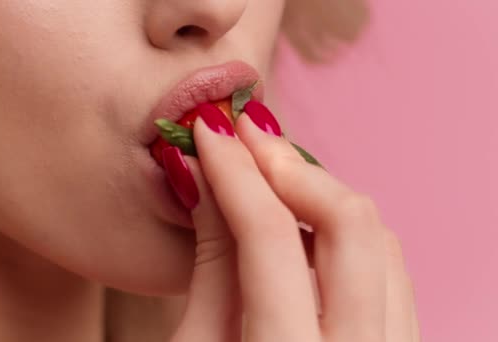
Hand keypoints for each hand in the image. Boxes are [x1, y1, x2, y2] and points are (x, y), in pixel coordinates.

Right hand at [162, 102, 419, 340]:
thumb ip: (210, 263)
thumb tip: (201, 173)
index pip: (270, 236)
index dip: (234, 171)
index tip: (210, 129)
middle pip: (350, 222)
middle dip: (289, 166)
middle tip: (245, 134)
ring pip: (380, 237)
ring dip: (320, 193)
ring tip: (268, 173)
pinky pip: (389, 268)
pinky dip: (345, 231)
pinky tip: (302, 222)